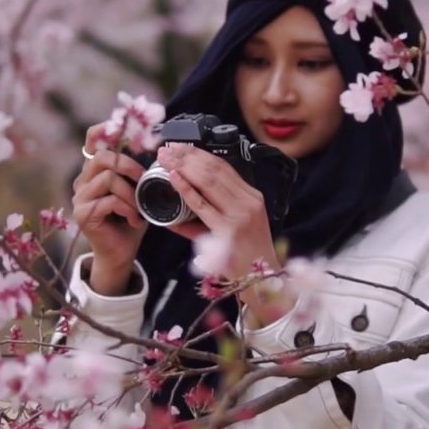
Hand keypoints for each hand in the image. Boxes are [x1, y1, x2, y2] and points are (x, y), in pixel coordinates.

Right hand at [71, 124, 147, 295]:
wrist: (121, 253)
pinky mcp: (83, 214)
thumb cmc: (130, 220)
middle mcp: (83, 181)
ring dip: (130, 193)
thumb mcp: (137, 192)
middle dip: (128, 165)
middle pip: (101, 158)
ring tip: (139, 208)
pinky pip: (109, 200)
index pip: (91, 143)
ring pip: (107, 178)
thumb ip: (137, 173)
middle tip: (143, 180)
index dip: (101, 131)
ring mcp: (80, 198)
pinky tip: (134, 220)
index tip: (116, 125)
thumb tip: (155, 150)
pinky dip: (128, 209)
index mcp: (95, 172)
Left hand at [157, 143, 277, 277]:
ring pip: (208, 181)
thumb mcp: (236, 228)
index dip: (200, 154)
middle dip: (188, 156)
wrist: (262, 282)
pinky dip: (186, 189)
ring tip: (166, 158)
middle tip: (167, 148)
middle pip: (214, 170)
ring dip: (184, 166)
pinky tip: (174, 178)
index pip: (224, 167)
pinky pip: (202, 205)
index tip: (182, 146)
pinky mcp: (228, 230)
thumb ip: (211, 216)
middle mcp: (248, 202)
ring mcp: (239, 215)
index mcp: (252, 197)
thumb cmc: (247, 257)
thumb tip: (178, 213)